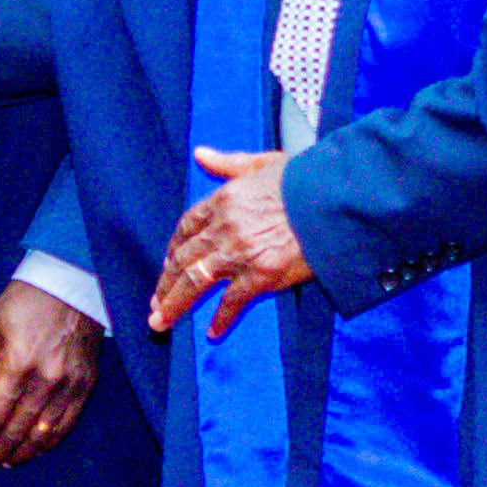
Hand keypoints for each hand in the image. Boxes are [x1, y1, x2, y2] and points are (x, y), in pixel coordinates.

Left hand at [0, 279, 102, 472]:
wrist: (72, 282)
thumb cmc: (25, 301)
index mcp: (18, 364)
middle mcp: (47, 380)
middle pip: (16, 429)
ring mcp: (71, 385)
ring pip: (43, 433)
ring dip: (21, 453)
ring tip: (3, 463)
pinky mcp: (87, 385)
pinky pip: (67, 424)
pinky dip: (49, 441)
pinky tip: (35, 449)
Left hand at [149, 148, 313, 342]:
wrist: (332, 200)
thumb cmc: (303, 179)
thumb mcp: (262, 162)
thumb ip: (228, 162)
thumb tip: (200, 154)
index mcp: (223, 200)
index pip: (186, 227)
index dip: (174, 248)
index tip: (168, 264)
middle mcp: (224, 228)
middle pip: (183, 259)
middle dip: (165, 284)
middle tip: (154, 304)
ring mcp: (239, 253)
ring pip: (195, 282)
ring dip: (175, 304)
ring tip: (161, 322)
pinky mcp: (260, 274)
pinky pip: (232, 301)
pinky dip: (221, 319)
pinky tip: (212, 333)